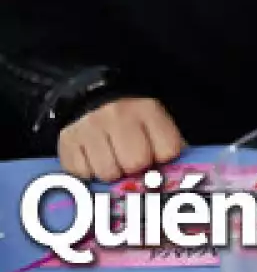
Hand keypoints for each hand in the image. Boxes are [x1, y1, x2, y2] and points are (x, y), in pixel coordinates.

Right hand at [59, 98, 184, 182]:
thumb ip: (168, 144)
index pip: (168, 150)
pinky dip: (90, 174)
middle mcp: (117, 116)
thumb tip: (174, 175)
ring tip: (112, 160)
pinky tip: (94, 160)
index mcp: (147, 110)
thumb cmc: (130, 117)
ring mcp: (89, 129)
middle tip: (132, 161)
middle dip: (136, 169)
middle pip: (136, 164)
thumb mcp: (155, 120)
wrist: (91, 96)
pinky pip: (83, 175)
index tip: (157, 157)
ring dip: (112, 173)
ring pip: (108, 174)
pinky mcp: (67, 143)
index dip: (164, 160)